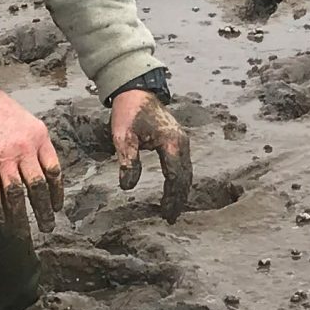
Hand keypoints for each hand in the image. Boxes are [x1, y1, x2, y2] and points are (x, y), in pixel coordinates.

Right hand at [0, 90, 65, 234]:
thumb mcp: (25, 121)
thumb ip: (34, 144)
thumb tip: (40, 167)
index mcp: (39, 137)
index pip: (54, 170)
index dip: (57, 193)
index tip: (57, 208)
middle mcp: (24, 148)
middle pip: (38, 186)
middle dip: (43, 210)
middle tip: (47, 227)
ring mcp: (3, 156)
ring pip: (17, 193)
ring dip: (21, 217)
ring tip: (23, 233)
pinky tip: (1, 224)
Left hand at [110, 92, 192, 220]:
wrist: (136, 91)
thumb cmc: (129, 113)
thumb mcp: (123, 137)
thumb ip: (128, 162)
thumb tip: (128, 187)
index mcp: (172, 143)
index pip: (174, 177)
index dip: (171, 197)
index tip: (165, 214)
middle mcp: (182, 143)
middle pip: (185, 177)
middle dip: (179, 198)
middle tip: (171, 218)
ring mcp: (182, 140)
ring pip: (186, 171)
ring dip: (181, 190)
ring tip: (174, 208)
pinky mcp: (178, 139)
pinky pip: (183, 164)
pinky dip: (180, 179)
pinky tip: (174, 187)